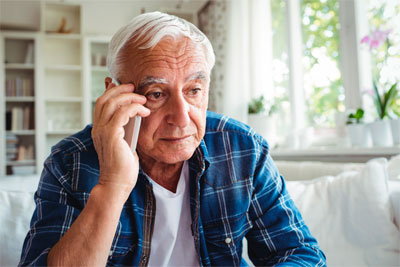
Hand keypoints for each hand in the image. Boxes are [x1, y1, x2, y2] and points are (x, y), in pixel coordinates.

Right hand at [92, 78, 149, 198]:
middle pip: (104, 99)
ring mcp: (102, 131)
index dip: (111, 91)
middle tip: (135, 87)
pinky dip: (133, 108)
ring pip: (112, 103)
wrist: (117, 184)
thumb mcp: (125, 143)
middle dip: (120, 89)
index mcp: (99, 129)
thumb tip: (133, 116)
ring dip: (129, 97)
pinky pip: (121, 113)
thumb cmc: (122, 167)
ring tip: (143, 99)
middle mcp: (97, 128)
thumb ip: (126, 129)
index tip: (125, 86)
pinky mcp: (111, 135)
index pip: (101, 103)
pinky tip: (144, 111)